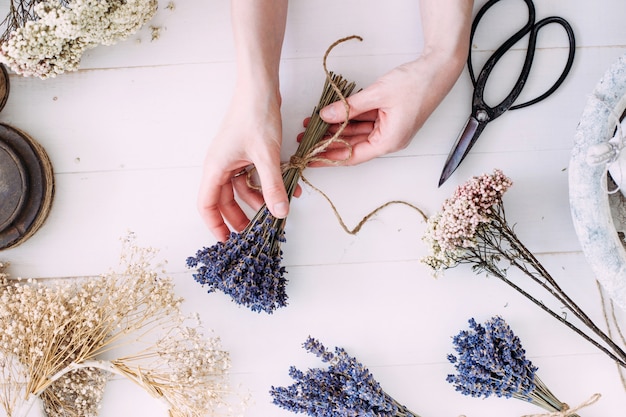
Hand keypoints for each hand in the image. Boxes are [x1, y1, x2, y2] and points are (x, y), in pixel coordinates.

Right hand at [197, 87, 288, 241]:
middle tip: (255, 231)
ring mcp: (232, 159)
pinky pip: (252, 176)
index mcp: (215, 168)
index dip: (214, 225)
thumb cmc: (255, 116)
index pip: (206, 205)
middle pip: (224, 200)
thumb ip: (272, 186)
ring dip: (258, 200)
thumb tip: (279, 212)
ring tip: (277, 209)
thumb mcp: (266, 155)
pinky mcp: (245, 152)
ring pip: (241, 189)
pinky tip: (287, 189)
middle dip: (239, 217)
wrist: (260, 88)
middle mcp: (220, 165)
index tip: (226, 241)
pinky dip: (266, 184)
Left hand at [307, 52, 465, 164]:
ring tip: (313, 125)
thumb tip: (326, 115)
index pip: (353, 156)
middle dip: (328, 142)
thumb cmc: (416, 84)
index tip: (311, 158)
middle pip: (352, 146)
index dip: (329, 157)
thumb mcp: (378, 94)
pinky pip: (363, 122)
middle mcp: (388, 139)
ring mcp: (389, 129)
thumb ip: (350, 107)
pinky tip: (330, 115)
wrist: (438, 69)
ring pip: (356, 133)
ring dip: (336, 129)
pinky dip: (348, 119)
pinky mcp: (388, 117)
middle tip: (306, 139)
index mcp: (389, 141)